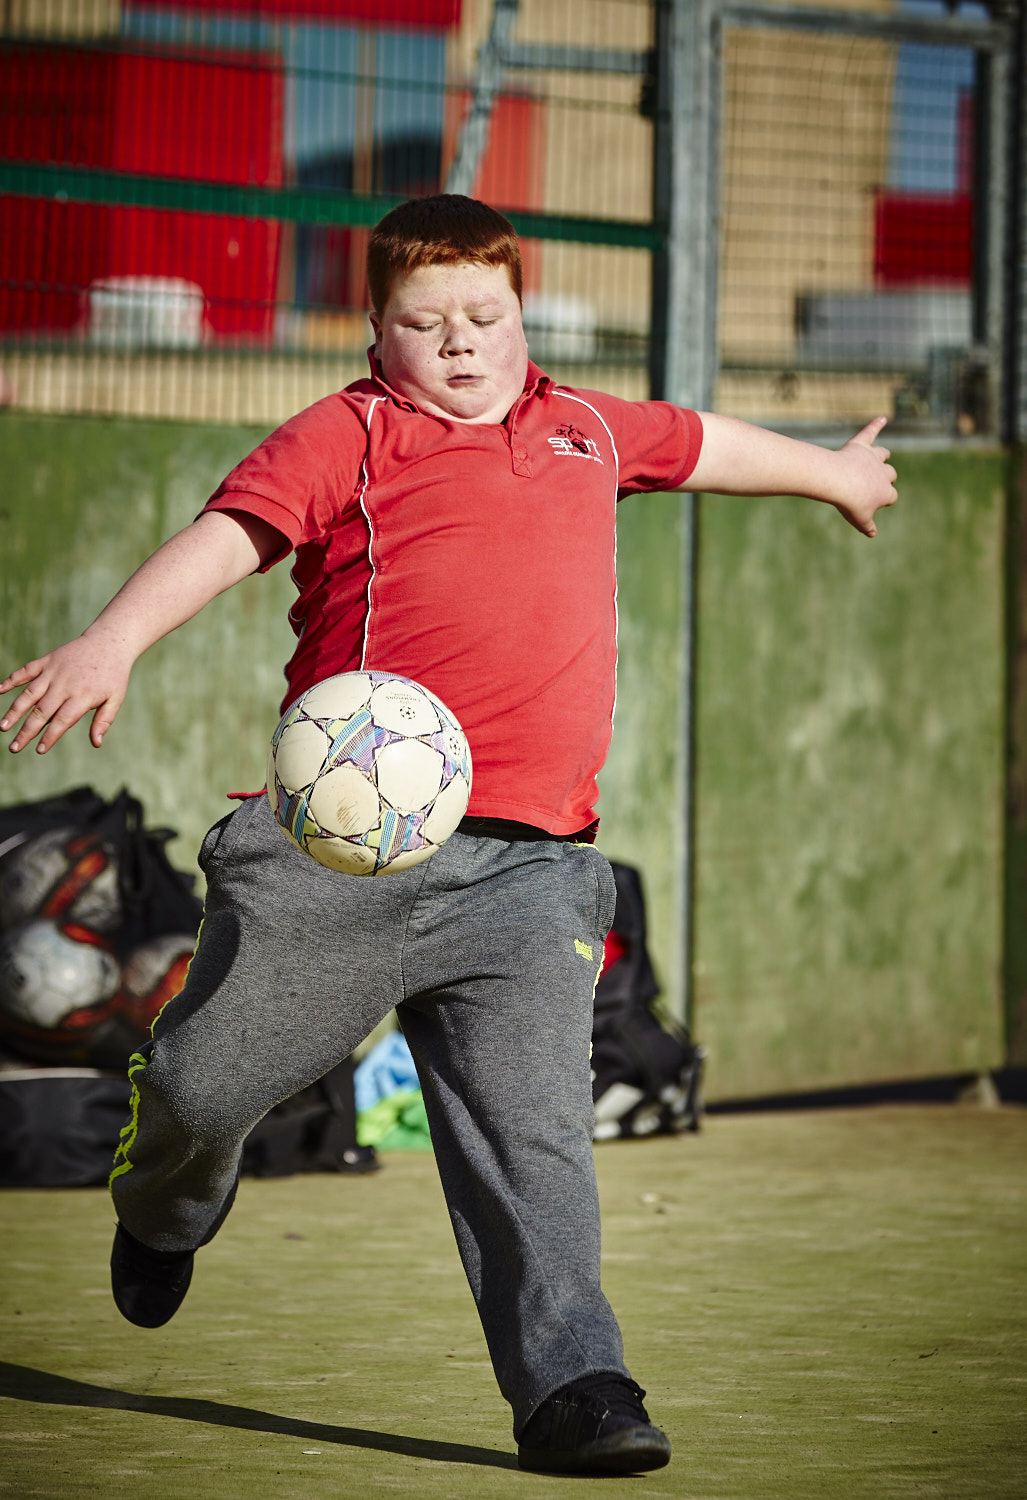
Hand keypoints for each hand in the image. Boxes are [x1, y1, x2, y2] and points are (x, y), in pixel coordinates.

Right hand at [1, 635, 132, 752]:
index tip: (39, 750)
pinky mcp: (47, 661)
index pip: (62, 721)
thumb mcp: (116, 699)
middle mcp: (64, 685)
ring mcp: (53, 672)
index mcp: (81, 697)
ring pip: (29, 694)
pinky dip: (11, 680)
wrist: (109, 642)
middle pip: (41, 712)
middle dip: (26, 731)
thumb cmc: (113, 675)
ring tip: (2, 726)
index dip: (50, 736)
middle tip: (14, 748)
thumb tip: (96, 743)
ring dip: (14, 711)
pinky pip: (26, 671)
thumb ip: (104, 721)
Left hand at [831, 417, 897, 537]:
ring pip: (883, 455)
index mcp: (886, 492)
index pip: (891, 496)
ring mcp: (872, 458)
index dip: (883, 499)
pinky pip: (870, 432)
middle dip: (885, 478)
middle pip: (890, 474)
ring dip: (882, 456)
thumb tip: (873, 534)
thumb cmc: (848, 502)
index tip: (872, 502)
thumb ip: (868, 526)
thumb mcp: (859, 519)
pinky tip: (882, 418)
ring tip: (882, 456)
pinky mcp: (861, 445)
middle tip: (870, 483)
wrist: (837, 481)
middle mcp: (883, 473)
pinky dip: (876, 424)